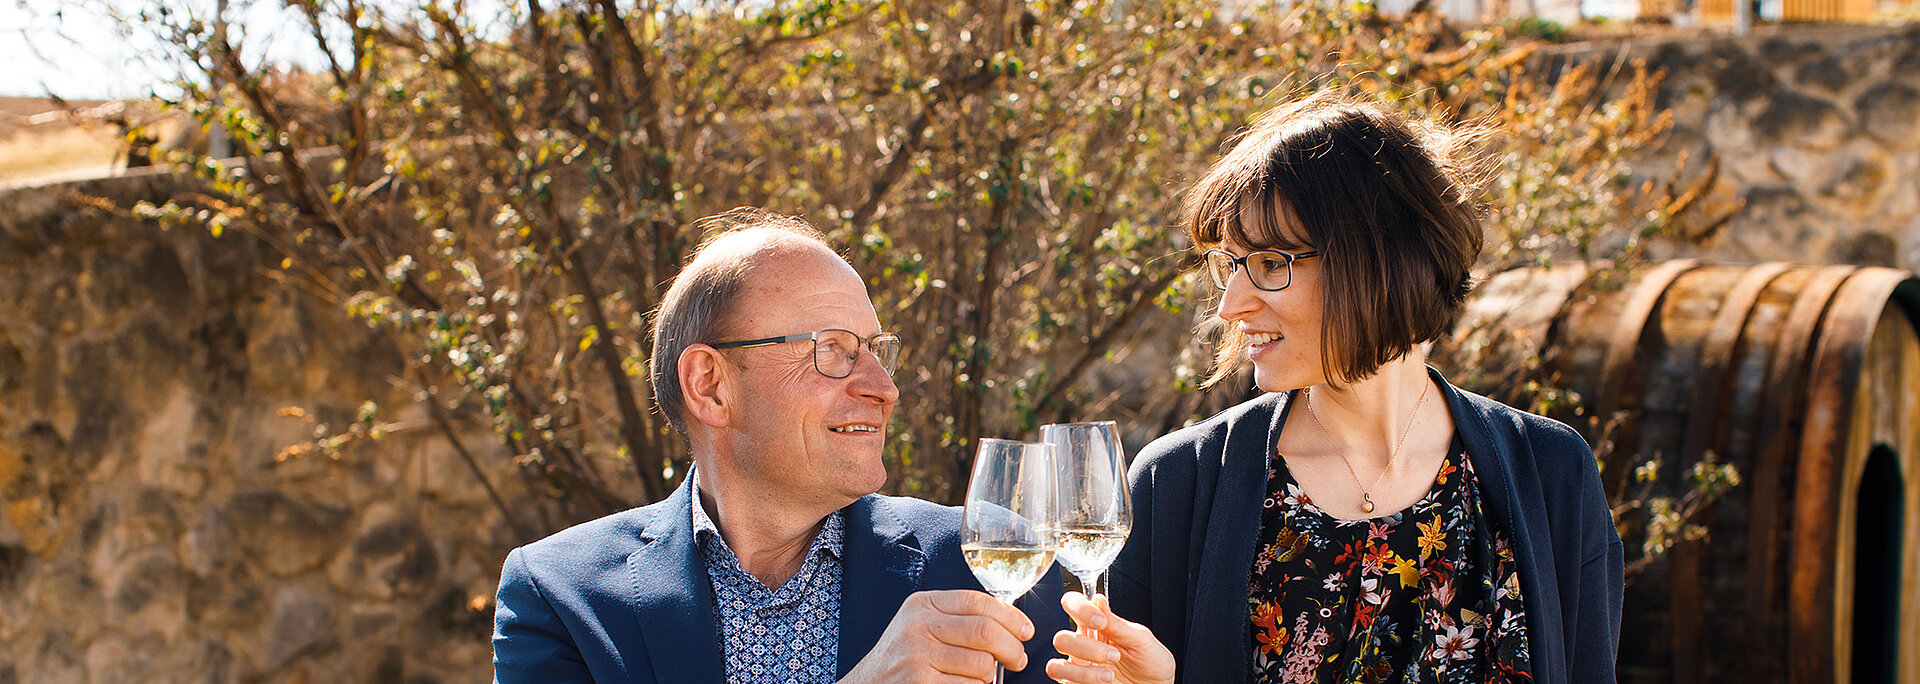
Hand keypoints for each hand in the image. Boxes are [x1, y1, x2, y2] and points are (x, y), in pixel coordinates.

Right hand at [839, 589, 1035, 683]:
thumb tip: (1012, 623)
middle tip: (1017, 660)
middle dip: (1012, 649)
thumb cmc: (901, 661)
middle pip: (987, 632)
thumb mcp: (920, 626)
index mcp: (921, 605)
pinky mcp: (920, 683)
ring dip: (989, 676)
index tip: (1025, 631)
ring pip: (983, 664)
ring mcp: (917, 656)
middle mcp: (918, 626)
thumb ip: (956, 618)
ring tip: (976, 679)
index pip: (978, 602)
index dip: (1010, 616)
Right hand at [1045, 592, 1175, 683]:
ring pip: (1057, 666)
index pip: (1073, 604)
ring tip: (1110, 675)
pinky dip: (1084, 681)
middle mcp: (1082, 643)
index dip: (1079, 608)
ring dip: (1084, 672)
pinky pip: (1064, 682)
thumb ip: (1116, 623)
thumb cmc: (1150, 661)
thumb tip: (1097, 600)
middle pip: (1061, 638)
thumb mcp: (1140, 639)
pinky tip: (1104, 681)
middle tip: (1114, 654)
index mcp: (1096, 624)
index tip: (1100, 620)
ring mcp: (1078, 666)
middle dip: (1088, 648)